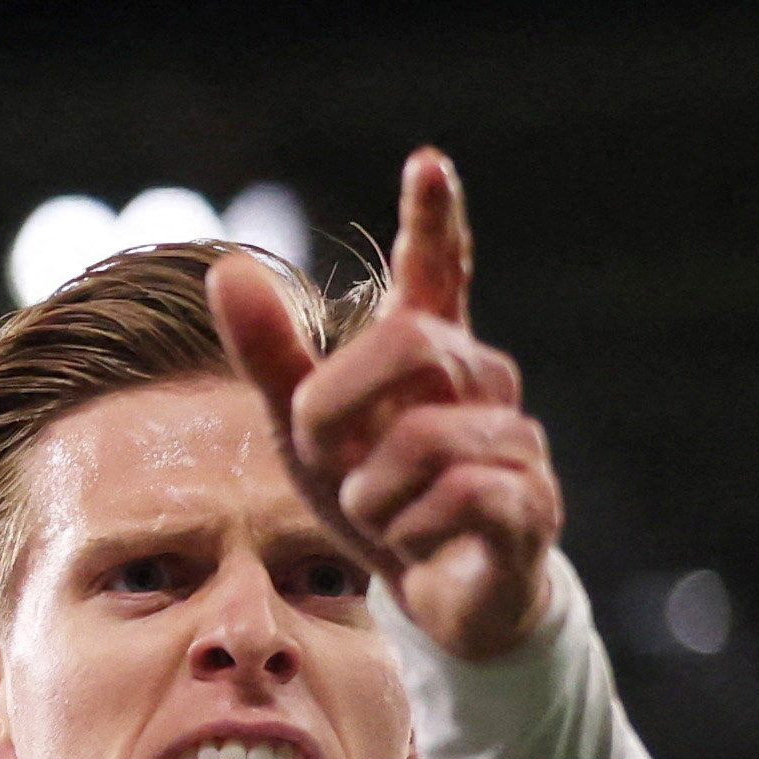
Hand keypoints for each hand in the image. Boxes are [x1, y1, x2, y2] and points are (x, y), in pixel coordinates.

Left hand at [216, 148, 563, 664]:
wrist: (436, 597)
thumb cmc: (377, 498)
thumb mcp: (304, 430)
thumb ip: (270, 354)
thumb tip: (225, 266)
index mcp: (429, 354)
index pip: (439, 271)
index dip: (435, 218)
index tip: (427, 162)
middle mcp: (483, 381)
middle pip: (407, 346)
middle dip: (338, 409)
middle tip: (331, 461)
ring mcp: (517, 438)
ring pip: (423, 441)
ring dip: (374, 494)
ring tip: (388, 515)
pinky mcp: (532, 501)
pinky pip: (458, 497)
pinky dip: (413, 529)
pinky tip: (423, 542)